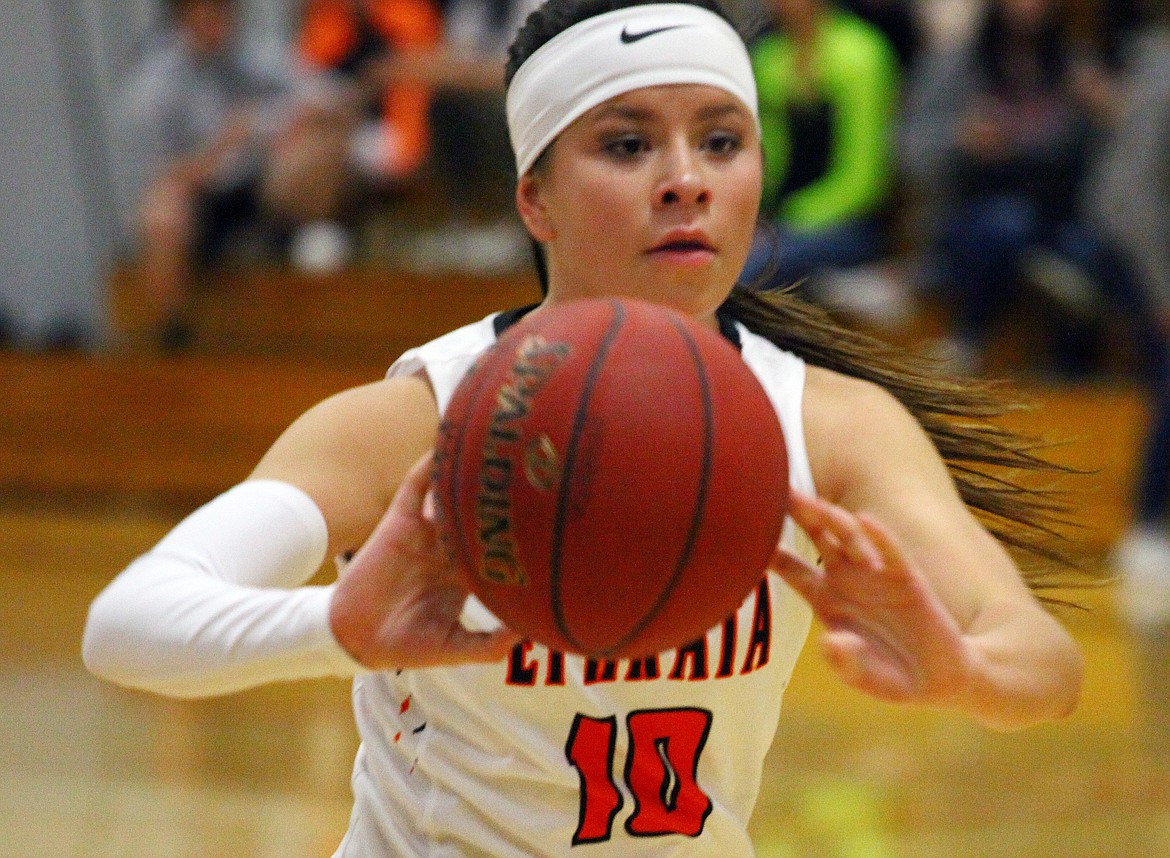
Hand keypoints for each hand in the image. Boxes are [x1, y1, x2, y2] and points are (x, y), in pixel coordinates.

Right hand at [329, 451, 518, 669]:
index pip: (501, 544)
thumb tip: (528, 637)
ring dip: (470, 471)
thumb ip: (490, 645)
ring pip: (452, 492)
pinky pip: (415, 486)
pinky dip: (428, 466)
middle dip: (505, 494)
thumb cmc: (407, 645)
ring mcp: (426, 531)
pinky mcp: (401, 521)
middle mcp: (450, 546)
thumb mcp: (455, 647)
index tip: (555, 515)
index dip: (525, 530)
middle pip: (482, 513)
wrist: (357, 639)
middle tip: (536, 467)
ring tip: (497, 445)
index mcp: (468, 572)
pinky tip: (445, 445)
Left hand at [771, 491, 974, 706]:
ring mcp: (875, 573)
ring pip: (849, 537)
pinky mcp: (907, 575)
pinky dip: (878, 536)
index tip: (741, 528)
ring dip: (833, 521)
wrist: (940, 677)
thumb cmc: (890, 677)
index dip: (766, 550)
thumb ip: (847, 664)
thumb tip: (832, 644)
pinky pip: (891, 550)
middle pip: (816, 536)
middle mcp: (845, 578)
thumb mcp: (864, 677)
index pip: (788, 567)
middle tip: (777, 488)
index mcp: (824, 598)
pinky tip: (865, 520)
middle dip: (798, 512)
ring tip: (815, 506)